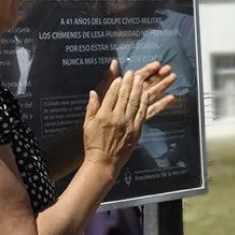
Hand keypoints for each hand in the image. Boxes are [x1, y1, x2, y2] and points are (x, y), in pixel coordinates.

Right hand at [81, 61, 176, 176]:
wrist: (104, 161)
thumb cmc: (93, 143)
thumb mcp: (87, 124)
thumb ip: (91, 107)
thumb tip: (92, 92)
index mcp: (104, 115)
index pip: (111, 95)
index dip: (116, 85)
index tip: (120, 77)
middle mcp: (117, 117)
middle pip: (125, 96)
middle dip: (129, 83)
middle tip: (132, 73)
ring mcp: (128, 124)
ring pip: (135, 102)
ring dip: (138, 89)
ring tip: (141, 79)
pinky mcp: (136, 130)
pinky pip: (142, 113)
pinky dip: (145, 102)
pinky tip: (147, 94)